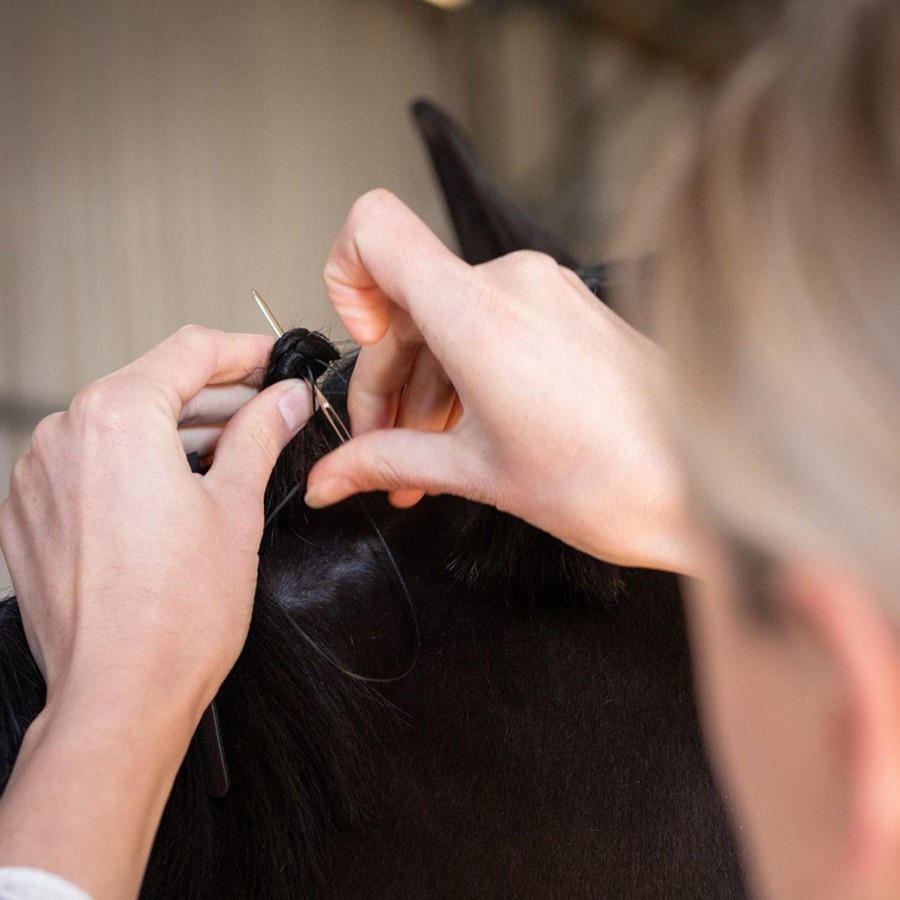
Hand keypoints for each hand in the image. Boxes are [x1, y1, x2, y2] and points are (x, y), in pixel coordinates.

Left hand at [0, 325, 311, 712]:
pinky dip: (135, 461)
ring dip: (176, 427)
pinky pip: (90, 462)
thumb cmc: (175, 616)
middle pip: (152, 384)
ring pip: (120, 423)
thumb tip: (283, 399)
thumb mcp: (237, 507)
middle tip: (266, 409)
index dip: (244, 351)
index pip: (190, 351)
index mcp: (117, 417)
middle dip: (215, 393)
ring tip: (230, 449)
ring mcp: (40, 475)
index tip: (274, 364)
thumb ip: (260, 434)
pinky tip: (176, 487)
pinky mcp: (31, 513)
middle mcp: (65, 435)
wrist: (120, 696)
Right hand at [307, 190, 694, 573]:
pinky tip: (462, 439)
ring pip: (447, 320)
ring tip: (421, 463)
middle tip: (381, 448)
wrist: (705, 491)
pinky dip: (464, 376)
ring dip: (424, 388)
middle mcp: (513, 283)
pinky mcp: (569, 313)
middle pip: (405, 301)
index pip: (374, 229)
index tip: (361, 344)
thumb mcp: (477, 474)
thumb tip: (332, 476)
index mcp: (478, 312)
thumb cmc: (613, 482)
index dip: (344, 278)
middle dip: (385, 379)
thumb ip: (388, 462)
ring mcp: (547, 294)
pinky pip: (490, 327)